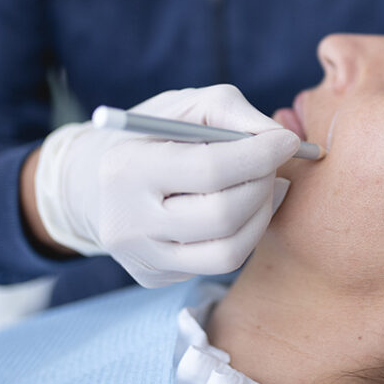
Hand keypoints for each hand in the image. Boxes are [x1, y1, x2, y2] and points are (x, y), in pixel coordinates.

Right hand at [32, 85, 298, 286]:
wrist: (96, 183)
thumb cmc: (153, 135)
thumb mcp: (184, 106)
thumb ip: (233, 113)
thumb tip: (282, 140)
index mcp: (126, 168)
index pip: (209, 170)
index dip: (259, 155)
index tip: (287, 141)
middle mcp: (127, 221)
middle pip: (222, 215)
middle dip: (262, 185)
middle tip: (272, 164)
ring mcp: (141, 257)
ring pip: (228, 252)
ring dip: (261, 215)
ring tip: (263, 186)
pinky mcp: (154, 277)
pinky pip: (217, 263)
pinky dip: (242, 234)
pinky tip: (239, 209)